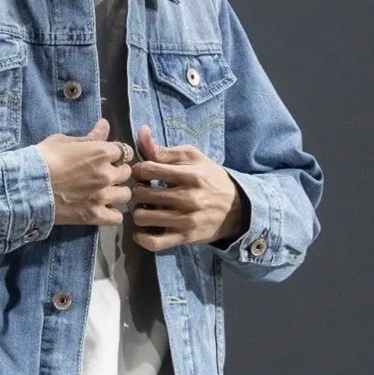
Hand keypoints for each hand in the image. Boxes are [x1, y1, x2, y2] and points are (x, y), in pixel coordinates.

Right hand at [36, 118, 134, 226]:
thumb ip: (89, 136)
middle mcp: (107, 174)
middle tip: (102, 176)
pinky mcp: (95, 215)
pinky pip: (117, 217)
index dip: (114, 155)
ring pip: (126, 194)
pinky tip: (102, 210)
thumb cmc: (43, 159)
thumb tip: (105, 124)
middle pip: (126, 172)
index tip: (105, 159)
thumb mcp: (63, 141)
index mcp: (101, 152)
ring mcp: (103, 196)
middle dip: (117, 172)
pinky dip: (112, 214)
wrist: (27, 186)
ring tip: (104, 193)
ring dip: (117, 192)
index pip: (123, 151)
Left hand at [130, 124, 247, 251]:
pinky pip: (152, 242)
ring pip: (142, 218)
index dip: (138, 170)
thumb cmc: (209, 179)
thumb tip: (142, 131)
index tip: (143, 173)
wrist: (237, 209)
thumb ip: (164, 149)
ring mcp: (185, 221)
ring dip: (138, 212)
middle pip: (140, 194)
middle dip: (136, 191)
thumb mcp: (192, 158)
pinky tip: (143, 228)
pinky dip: (141, 236)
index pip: (147, 169)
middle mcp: (187, 198)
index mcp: (189, 175)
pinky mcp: (184, 238)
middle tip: (142, 191)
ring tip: (145, 207)